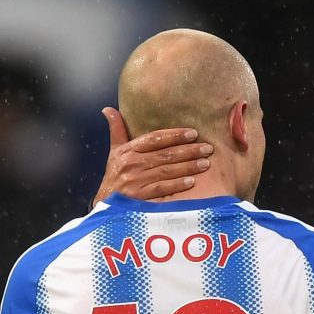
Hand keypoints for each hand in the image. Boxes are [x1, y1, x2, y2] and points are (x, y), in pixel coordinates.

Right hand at [91, 107, 213, 205]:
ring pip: (167, 170)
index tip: (193, 133)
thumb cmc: (114, 176)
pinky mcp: (140, 197)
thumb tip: (108, 109)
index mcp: (128, 150)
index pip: (155, 138)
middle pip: (165, 154)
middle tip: (208, 148)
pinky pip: (162, 188)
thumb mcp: (114, 152)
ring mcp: (136, 181)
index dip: (175, 135)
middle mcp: (132, 164)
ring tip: (205, 163)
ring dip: (188, 166)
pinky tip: (191, 182)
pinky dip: (177, 185)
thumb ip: (117, 130)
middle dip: (189, 151)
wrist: (105, 204)